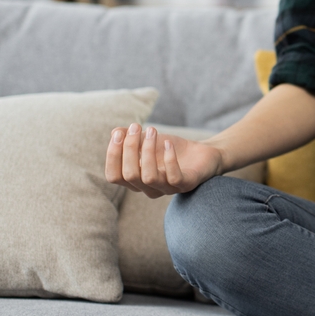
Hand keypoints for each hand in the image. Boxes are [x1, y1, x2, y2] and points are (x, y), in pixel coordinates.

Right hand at [105, 123, 222, 197]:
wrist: (202, 153)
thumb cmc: (171, 148)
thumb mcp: (148, 140)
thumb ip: (129, 137)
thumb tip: (115, 132)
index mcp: (136, 180)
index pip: (114, 176)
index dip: (112, 155)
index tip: (119, 133)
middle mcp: (149, 188)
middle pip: (129, 175)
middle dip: (130, 148)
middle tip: (136, 127)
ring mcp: (167, 189)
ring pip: (149, 177)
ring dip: (148, 150)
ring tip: (153, 130)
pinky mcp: (185, 185)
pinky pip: (173, 177)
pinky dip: (170, 158)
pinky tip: (169, 143)